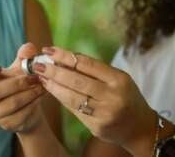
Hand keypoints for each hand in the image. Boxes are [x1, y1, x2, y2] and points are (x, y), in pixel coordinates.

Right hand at [0, 43, 45, 132]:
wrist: (29, 105)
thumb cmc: (18, 83)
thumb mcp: (20, 68)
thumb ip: (24, 56)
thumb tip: (29, 48)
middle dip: (17, 83)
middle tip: (34, 77)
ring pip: (10, 104)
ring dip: (29, 93)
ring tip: (41, 85)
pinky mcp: (7, 124)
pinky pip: (21, 114)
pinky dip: (33, 103)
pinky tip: (40, 95)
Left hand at [34, 46, 155, 156]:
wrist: (139, 127)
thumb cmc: (126, 97)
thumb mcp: (117, 79)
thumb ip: (94, 70)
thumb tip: (64, 59)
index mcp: (119, 79)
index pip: (87, 64)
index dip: (65, 56)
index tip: (49, 50)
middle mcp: (112, 96)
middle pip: (76, 80)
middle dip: (54, 71)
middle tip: (38, 64)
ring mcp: (104, 113)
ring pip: (71, 96)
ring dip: (53, 85)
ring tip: (41, 76)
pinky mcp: (96, 126)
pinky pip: (73, 109)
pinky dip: (61, 97)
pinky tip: (51, 89)